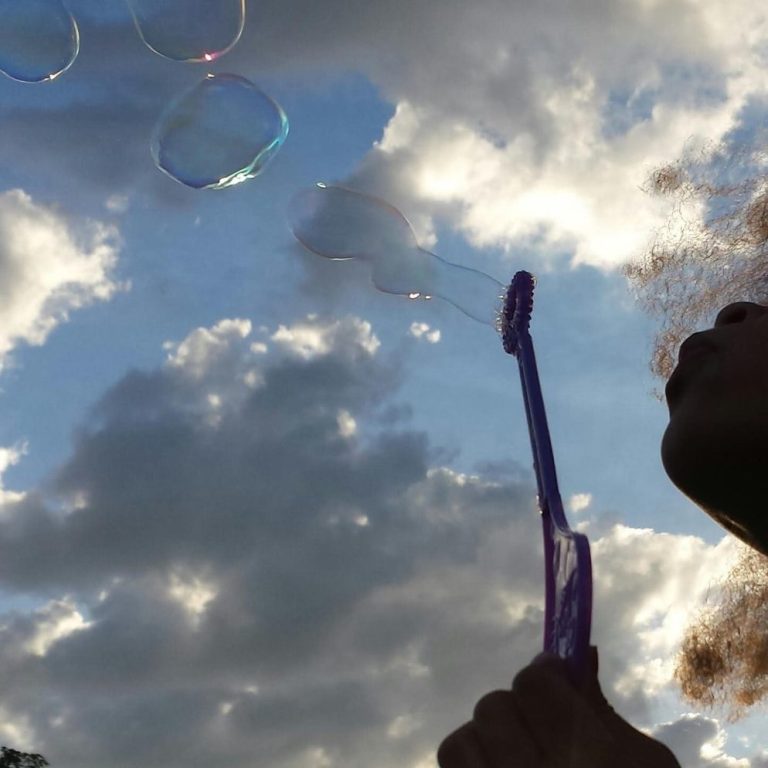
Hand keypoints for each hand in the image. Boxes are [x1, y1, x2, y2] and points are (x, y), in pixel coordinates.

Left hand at [437, 646, 680, 767]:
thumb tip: (579, 654)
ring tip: (514, 759)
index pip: (532, 683)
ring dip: (485, 744)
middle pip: (492, 707)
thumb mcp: (646, 766)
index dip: (545, 677)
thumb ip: (603, 711)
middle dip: (518, 710)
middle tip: (542, 728)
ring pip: (458, 744)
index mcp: (588, 759)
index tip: (557, 681)